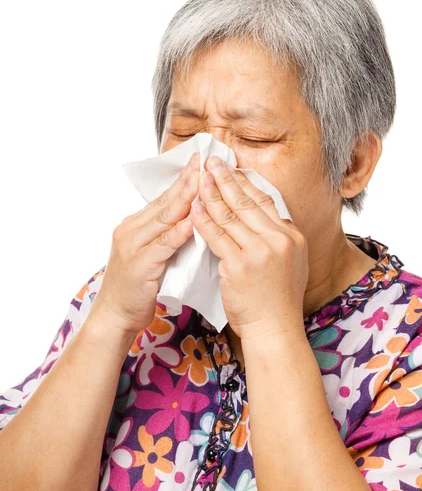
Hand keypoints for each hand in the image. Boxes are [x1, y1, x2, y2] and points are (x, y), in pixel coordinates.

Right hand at [89, 152, 199, 338]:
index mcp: (134, 226)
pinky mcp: (138, 265)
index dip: (182, 181)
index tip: (200, 164)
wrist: (113, 316)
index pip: (163, 199)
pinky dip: (178, 233)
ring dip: (185, 200)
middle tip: (204, 163)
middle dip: (186, 182)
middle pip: (164, 203)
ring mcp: (132, 246)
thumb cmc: (136, 288)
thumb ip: (165, 237)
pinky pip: (162, 245)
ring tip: (203, 183)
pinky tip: (191, 222)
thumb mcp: (150, 256)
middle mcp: (131, 231)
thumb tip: (190, 221)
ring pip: (163, 219)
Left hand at [190, 156, 308, 339]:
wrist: (275, 329)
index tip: (231, 169)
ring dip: (211, 194)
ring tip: (198, 178)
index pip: (264, 200)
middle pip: (246, 201)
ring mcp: (260, 251)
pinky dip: (203, 220)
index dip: (245, 182)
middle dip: (226, 179)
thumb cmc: (277, 300)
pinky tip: (193, 207)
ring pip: (230, 215)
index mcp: (291, 236)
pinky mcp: (240, 265)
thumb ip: (275, 238)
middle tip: (212, 161)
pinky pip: (216, 236)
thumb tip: (261, 218)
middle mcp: (279, 239)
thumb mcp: (288, 262)